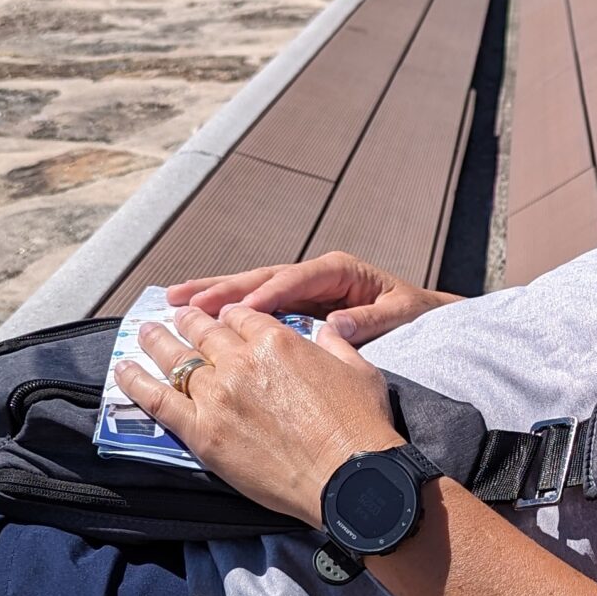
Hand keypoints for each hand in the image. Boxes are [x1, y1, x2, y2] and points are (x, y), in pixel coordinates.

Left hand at [119, 305, 400, 526]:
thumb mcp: (359, 369)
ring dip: (156, 341)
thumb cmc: (361, 427)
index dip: (228, 313)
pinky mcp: (202, 433)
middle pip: (202, 330)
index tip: (222, 317)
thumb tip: (327, 332)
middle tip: (177, 315)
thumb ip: (336, 344)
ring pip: (175, 359)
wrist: (348, 479)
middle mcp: (240, 361)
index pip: (239, 314)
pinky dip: (136, 382)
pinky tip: (123, 370)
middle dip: (189, 319)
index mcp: (276, 340)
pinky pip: (158, 401)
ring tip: (143, 333)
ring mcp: (217, 396)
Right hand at [164, 250, 456, 345]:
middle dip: (223, 288)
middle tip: (183, 298)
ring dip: (213, 295)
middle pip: (261, 278)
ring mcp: (300, 290)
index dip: (269, 293)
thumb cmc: (414, 315)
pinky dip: (226, 311)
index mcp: (338, 271)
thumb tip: (337, 325)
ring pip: (250, 289)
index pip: (296, 280)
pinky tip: (196, 316)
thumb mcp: (399, 315)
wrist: (423, 318)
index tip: (242, 308)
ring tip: (173, 299)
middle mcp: (313, 275)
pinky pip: (255, 308)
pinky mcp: (294, 307)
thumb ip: (369, 319)